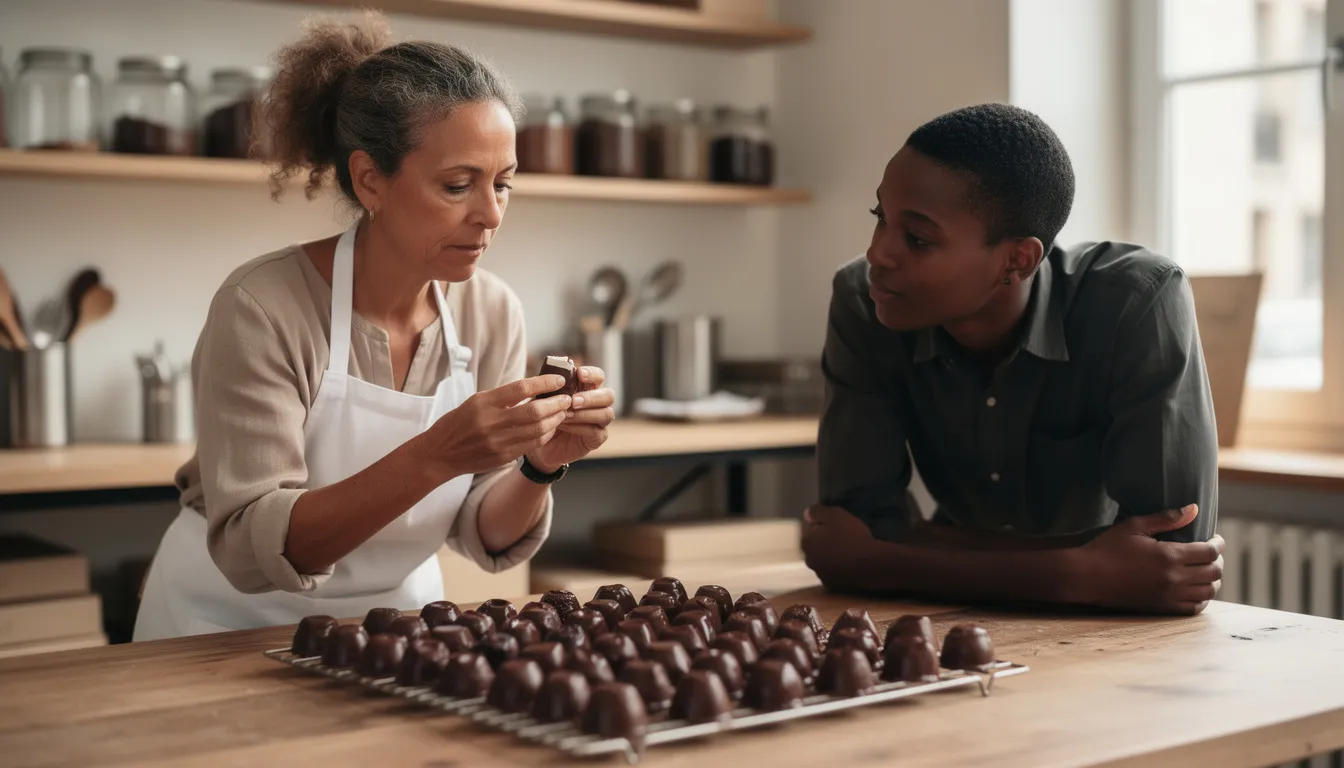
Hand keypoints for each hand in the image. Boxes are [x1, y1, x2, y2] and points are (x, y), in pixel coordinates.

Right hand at [419, 375, 571, 478]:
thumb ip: (503, 397)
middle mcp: (491, 422)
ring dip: (555, 420)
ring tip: (563, 412)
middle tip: (567, 398)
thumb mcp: (476, 402)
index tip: (559, 380)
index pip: (521, 388)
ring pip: (537, 429)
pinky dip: (545, 435)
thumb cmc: (458, 423)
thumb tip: (534, 388)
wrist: (440, 454)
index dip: (544, 383)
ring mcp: (497, 442)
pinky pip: (532, 445)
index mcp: (483, 402)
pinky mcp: (503, 457)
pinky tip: (551, 428)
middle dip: (556, 404)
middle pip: (534, 411)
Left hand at [526, 366, 614, 472]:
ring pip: (606, 413)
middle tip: (573, 400)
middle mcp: (598, 404)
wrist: (539, 441)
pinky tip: (564, 426)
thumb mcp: (546, 398)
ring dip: (585, 413)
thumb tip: (556, 371)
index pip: (599, 377)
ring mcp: (600, 422)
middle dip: (591, 397)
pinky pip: (596, 431)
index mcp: (588, 389)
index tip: (580, 373)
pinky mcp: (597, 438)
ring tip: (566, 414)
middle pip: (609, 395)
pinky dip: (580, 427)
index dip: (592, 374)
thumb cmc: (545, 415)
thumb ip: (554, 386)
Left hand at [802, 505, 875, 589]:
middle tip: (844, 538)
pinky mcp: (834, 586)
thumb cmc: (853, 537)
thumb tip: (807, 513)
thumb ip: (818, 512)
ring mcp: (821, 575)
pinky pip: (834, 574)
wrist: (872, 564)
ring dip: (832, 557)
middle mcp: (810, 561)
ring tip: (850, 551)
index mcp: (807, 543)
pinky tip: (851, 564)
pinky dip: (839, 569)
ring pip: (825, 562)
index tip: (838, 526)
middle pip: (816, 547)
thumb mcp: (836, 515)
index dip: (824, 526)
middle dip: (826, 542)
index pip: (811, 530)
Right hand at [1068, 504, 1223, 614]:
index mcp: (1169, 556)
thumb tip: (1193, 509)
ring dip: (1213, 580)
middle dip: (1218, 561)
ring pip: (1208, 592)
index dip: (1218, 544)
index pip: (1209, 552)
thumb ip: (1166, 518)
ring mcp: (1169, 595)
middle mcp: (1173, 578)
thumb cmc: (1107, 548)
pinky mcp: (1162, 608)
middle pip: (1214, 572)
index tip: (1215, 539)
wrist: (1087, 576)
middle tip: (1211, 553)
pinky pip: (1194, 608)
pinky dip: (1202, 599)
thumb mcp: (1134, 526)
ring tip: (1205, 571)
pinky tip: (1196, 589)